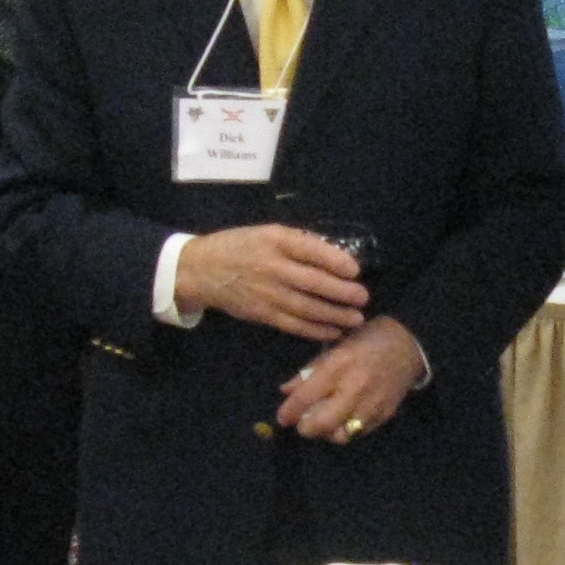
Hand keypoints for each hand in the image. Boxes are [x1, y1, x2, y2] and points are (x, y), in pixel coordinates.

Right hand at [176, 224, 369, 342]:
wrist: (200, 270)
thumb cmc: (239, 246)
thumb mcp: (266, 232)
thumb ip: (297, 242)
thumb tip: (335, 255)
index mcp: (275, 241)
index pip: (311, 250)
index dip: (337, 261)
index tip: (356, 270)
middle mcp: (272, 267)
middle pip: (313, 282)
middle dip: (342, 292)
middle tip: (363, 298)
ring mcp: (267, 293)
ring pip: (307, 308)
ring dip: (335, 315)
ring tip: (356, 318)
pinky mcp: (262, 314)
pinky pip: (293, 324)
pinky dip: (315, 330)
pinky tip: (333, 331)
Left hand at [276, 317, 425, 441]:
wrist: (409, 343)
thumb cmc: (367, 340)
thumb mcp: (335, 347)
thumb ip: (310, 371)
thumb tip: (286, 392)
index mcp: (339, 365)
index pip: (305, 397)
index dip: (288, 412)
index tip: (282, 417)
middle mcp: (355, 387)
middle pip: (322, 424)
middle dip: (306, 429)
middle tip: (302, 424)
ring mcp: (372, 403)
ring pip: (341, 435)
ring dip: (327, 433)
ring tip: (323, 422)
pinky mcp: (385, 414)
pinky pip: (359, 432)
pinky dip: (347, 429)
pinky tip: (343, 419)